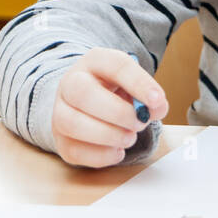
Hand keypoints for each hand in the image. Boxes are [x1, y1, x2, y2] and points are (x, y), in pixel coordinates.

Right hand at [51, 47, 168, 167]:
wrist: (89, 106)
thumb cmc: (116, 94)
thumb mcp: (135, 87)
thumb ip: (151, 97)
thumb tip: (157, 108)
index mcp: (95, 62)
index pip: (115, 65)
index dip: (138, 83)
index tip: (157, 100)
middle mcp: (70, 83)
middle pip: (83, 93)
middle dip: (118, 113)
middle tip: (140, 123)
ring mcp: (59, 112)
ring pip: (72, 124)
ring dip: (109, 135)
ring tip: (129, 137)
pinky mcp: (60, 141)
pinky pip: (75, 150)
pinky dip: (102, 155)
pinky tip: (117, 150)